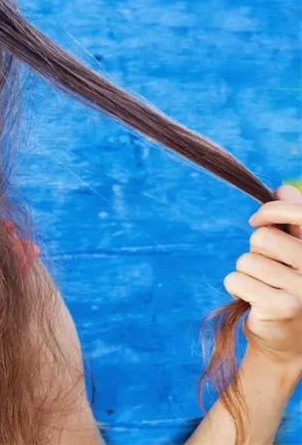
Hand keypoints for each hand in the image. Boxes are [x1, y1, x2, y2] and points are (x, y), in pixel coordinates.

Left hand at [226, 184, 301, 371]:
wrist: (289, 344)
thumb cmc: (289, 290)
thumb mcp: (296, 254)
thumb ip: (293, 223)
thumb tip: (282, 189)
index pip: (301, 214)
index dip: (272, 210)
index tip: (257, 220)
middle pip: (262, 238)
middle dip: (256, 252)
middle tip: (269, 273)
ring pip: (247, 260)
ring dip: (247, 273)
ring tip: (265, 289)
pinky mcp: (283, 307)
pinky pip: (237, 279)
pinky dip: (238, 289)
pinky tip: (255, 303)